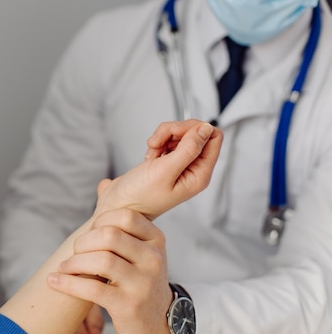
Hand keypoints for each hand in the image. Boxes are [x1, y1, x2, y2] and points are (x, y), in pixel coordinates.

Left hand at [47, 208, 172, 333]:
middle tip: (74, 253)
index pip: (124, 217)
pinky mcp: (128, 305)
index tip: (88, 235)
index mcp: (155, 239)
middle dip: (83, 242)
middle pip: (109, 236)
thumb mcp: (141, 247)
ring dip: (74, 263)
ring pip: (101, 261)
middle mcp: (153, 259)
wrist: (159, 321)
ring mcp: (143, 283)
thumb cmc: (141, 278)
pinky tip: (55, 282)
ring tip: (64, 267)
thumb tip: (104, 184)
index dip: (99, 222)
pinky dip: (67, 283)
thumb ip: (122, 218)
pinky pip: (92, 289)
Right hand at [95, 120, 222, 219]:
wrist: (119, 205)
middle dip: (174, 131)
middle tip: (157, 142)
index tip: (175, 134)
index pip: (214, 137)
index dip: (194, 129)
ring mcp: (180, 165)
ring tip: (152, 152)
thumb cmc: (139, 197)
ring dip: (163, 137)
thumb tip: (207, 128)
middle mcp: (193, 170)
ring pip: (180, 134)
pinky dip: (157, 143)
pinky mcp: (167, 162)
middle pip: (196, 133)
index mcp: (199, 175)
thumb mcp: (165, 171)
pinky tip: (149, 157)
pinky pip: (168, 141)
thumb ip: (189, 149)